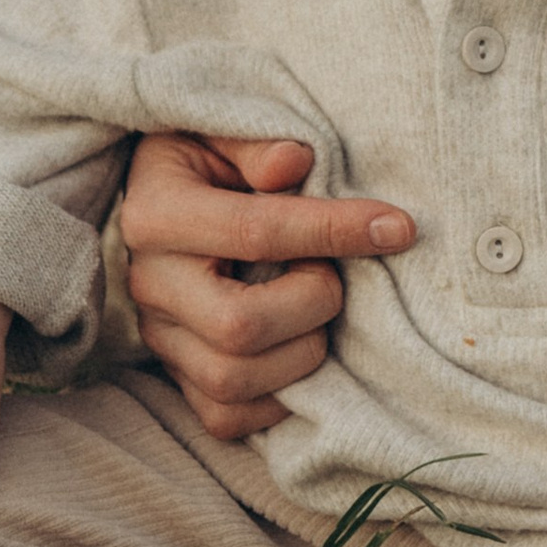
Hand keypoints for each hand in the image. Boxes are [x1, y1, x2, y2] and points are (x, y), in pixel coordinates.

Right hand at [119, 131, 414, 443]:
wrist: (163, 194)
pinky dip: (278, 397)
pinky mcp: (175, 375)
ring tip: (317, 309)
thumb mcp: (222, 130)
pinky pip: (225, 417)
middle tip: (333, 275)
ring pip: (233, 381)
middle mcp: (149, 282)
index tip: (396, 227)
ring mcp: (158, 336)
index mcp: (156, 212)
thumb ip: (259, 145)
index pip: (255, 231)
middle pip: (237, 326)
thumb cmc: (208, 157)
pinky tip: (300, 347)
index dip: (334, 229)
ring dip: (302, 352)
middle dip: (311, 304)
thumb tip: (294, 162)